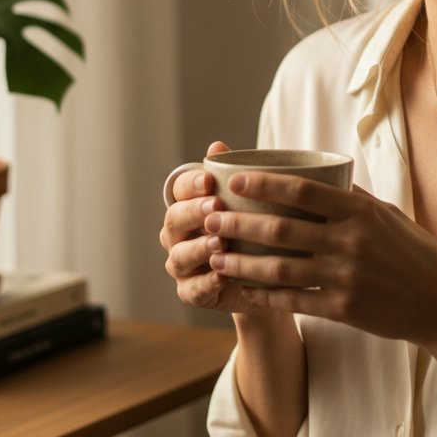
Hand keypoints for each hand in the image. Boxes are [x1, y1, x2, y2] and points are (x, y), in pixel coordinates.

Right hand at [159, 140, 260, 313]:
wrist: (261, 276)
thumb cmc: (250, 229)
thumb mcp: (248, 202)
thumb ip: (232, 176)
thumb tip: (217, 145)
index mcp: (188, 205)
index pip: (179, 189)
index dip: (191, 184)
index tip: (209, 181)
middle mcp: (178, 234)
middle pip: (174, 219)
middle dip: (194, 212)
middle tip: (216, 207)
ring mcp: (182, 264)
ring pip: (179, 256)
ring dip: (198, 249)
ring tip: (220, 244)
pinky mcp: (191, 292)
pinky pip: (192, 289)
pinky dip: (205, 283)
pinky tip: (221, 276)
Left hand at [203, 171, 436, 344]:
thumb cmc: (413, 252)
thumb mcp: (386, 214)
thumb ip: (351, 198)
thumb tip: (319, 175)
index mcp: (358, 210)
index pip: (301, 189)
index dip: (263, 183)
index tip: (234, 179)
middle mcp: (349, 240)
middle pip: (281, 228)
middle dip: (239, 223)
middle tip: (210, 219)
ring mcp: (344, 276)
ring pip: (279, 268)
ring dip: (242, 263)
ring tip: (216, 257)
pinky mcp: (343, 309)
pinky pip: (294, 301)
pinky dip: (264, 296)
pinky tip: (243, 291)